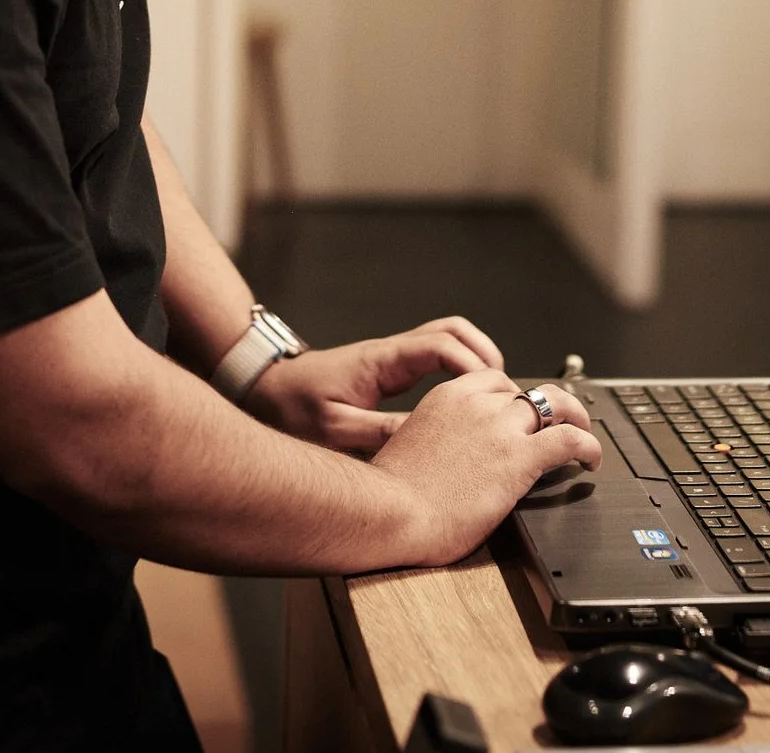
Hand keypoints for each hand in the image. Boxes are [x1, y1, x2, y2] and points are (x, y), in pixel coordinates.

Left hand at [244, 315, 517, 450]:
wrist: (265, 391)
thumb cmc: (292, 408)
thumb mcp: (334, 428)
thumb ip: (380, 432)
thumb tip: (428, 439)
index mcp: (382, 360)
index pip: (440, 344)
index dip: (472, 364)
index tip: (490, 392)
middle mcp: (392, 352)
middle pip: (453, 330)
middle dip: (484, 353)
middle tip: (504, 390)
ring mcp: (393, 359)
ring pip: (447, 340)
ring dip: (475, 359)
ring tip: (494, 396)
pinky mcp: (390, 372)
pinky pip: (435, 359)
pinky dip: (459, 370)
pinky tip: (466, 403)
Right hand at [370, 371, 602, 564]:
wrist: (390, 511)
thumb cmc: (391, 494)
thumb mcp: (412, 446)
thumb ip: (437, 440)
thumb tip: (446, 457)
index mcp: (446, 398)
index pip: (493, 380)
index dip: (513, 396)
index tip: (520, 413)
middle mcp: (476, 404)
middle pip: (526, 390)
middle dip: (546, 404)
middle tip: (559, 421)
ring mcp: (499, 428)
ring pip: (555, 405)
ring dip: (574, 418)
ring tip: (583, 434)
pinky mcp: (520, 457)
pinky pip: (569, 440)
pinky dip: (588, 446)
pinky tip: (591, 460)